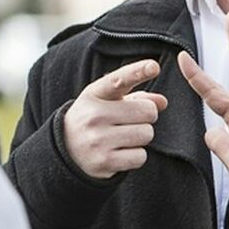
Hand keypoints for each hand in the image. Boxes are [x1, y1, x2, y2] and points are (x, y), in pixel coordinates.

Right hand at [64, 59, 168, 178]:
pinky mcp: (104, 161)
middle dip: (146, 117)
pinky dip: (136, 156)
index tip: (154, 66)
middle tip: (130, 121)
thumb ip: (138, 97)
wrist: (66, 148)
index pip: (119, 80)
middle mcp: (94, 115)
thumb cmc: (95, 118)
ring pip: (146, 134)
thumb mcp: (109, 101)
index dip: (138, 72)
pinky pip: (140, 156)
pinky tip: (121, 152)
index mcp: (95, 94)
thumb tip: (162, 102)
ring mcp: (98, 139)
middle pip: (148, 112)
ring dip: (141, 137)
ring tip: (124, 137)